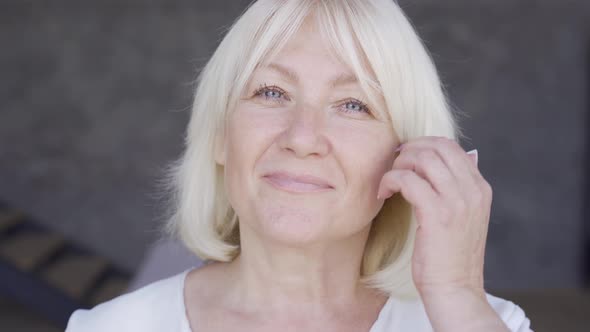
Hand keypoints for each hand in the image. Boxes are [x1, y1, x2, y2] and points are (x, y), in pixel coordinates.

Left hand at [377, 136, 490, 298]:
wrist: (455, 289)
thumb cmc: (451, 256)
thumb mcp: (464, 217)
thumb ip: (458, 189)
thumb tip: (450, 161)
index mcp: (480, 188)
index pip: (451, 147)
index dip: (422, 146)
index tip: (404, 159)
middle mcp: (473, 190)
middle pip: (436, 147)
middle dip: (408, 151)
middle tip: (393, 167)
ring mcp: (457, 201)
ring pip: (422, 159)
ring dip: (398, 165)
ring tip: (388, 182)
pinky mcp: (437, 214)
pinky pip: (407, 180)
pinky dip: (390, 181)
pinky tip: (383, 194)